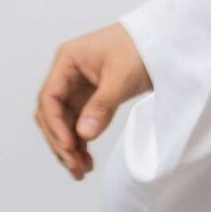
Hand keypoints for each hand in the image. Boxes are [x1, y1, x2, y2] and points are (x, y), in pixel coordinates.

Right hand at [34, 21, 149, 180]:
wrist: (161, 40)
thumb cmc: (140, 47)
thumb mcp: (121, 77)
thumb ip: (101, 105)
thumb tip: (83, 135)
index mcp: (67, 61)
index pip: (49, 98)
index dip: (55, 125)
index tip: (69, 146)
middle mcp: (67, 75)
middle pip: (52, 114)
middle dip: (60, 141)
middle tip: (74, 166)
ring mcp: (77, 88)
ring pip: (64, 123)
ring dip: (69, 147)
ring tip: (81, 171)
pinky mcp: (90, 98)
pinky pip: (79, 124)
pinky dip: (80, 143)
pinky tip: (86, 160)